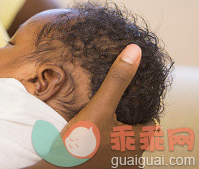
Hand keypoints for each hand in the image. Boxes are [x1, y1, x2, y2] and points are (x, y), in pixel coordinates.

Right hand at [26, 44, 152, 167]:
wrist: (56, 166)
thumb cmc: (80, 141)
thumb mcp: (100, 106)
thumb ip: (117, 80)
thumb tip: (135, 51)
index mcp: (137, 142)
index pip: (151, 123)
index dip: (141, 109)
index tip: (128, 98)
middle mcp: (130, 157)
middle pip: (135, 133)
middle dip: (125, 120)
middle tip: (111, 104)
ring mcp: (114, 164)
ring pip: (120, 142)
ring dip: (112, 131)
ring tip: (99, 116)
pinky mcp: (99, 166)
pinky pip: (106, 150)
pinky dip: (101, 141)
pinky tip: (88, 132)